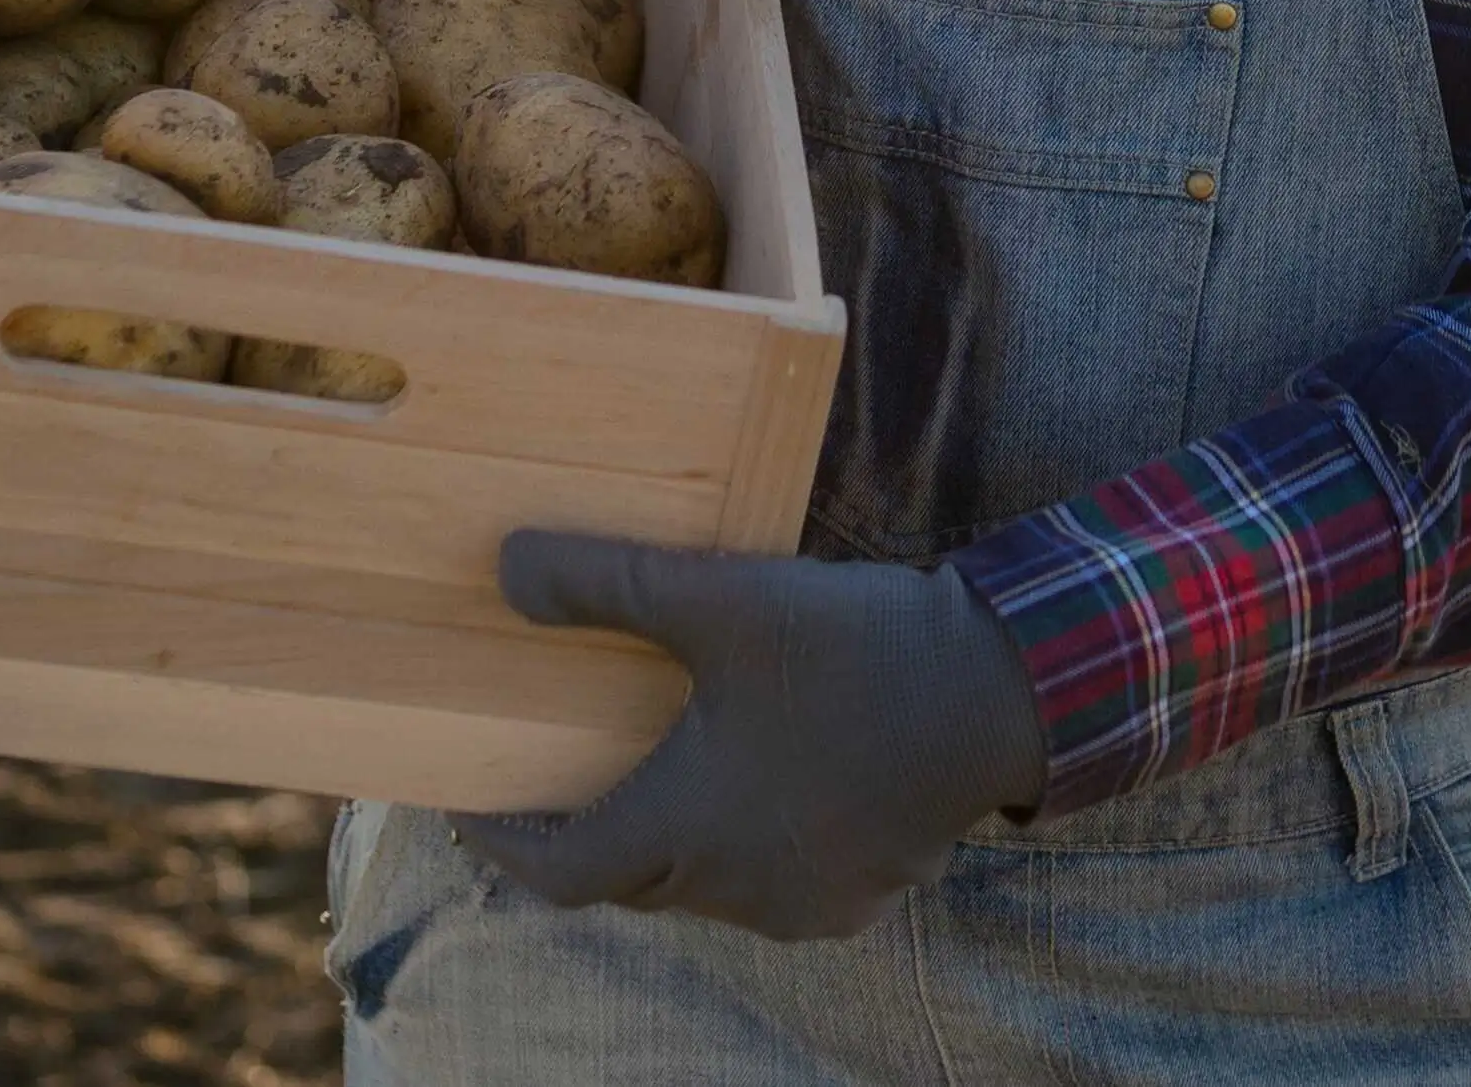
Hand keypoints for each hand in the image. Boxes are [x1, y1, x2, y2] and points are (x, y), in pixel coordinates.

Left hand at [447, 539, 1049, 940]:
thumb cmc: (854, 647)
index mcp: (684, 825)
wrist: (998, 691)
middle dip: (588, 838)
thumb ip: (608, 583)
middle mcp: (731, 887)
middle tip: (568, 780)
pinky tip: (766, 800)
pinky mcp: (859, 900)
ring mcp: (799, 904)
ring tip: (670, 777)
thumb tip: (504, 565)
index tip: (473, 808)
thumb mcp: (722, 598)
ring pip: (701, 891)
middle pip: (626, 882)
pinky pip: (771, 895)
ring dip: (672, 847)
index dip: (504, 844)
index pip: (558, 870)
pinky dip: (746, 858)